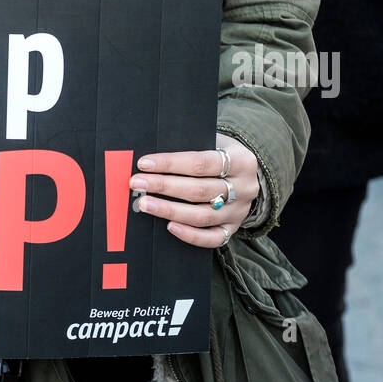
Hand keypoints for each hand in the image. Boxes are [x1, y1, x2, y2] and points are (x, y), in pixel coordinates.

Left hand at [128, 132, 258, 248]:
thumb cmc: (220, 153)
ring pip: (202, 215)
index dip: (170, 163)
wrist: (244, 172)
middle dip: (164, 186)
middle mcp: (245, 187)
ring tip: (145, 204)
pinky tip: (169, 227)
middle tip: (137, 183)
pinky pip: (213, 238)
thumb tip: (154, 160)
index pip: (200, 162)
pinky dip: (190, 235)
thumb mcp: (214, 142)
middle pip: (199, 190)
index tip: (144, 164)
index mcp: (241, 160)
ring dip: (170, 210)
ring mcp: (240, 211)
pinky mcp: (233, 228)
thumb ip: (191, 148)